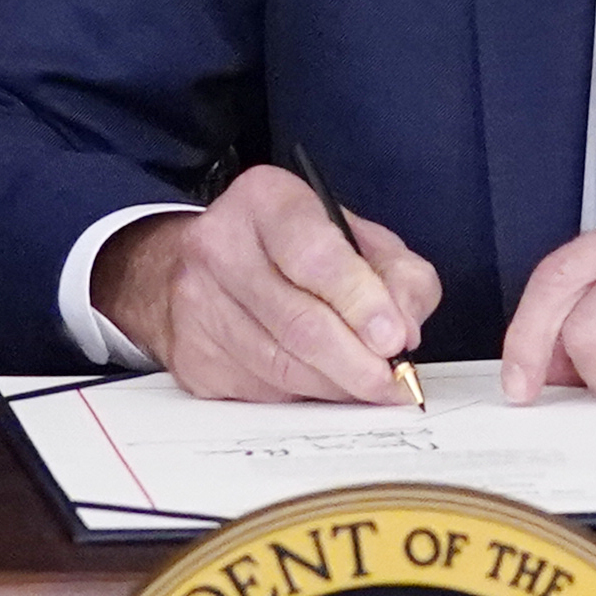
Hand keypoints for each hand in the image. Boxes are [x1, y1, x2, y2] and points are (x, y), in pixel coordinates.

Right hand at [96, 170, 441, 402]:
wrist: (200, 265)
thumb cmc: (290, 249)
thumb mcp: (353, 237)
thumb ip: (396, 273)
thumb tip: (404, 330)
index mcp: (265, 200)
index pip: (316, 256)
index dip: (361, 303)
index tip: (395, 339)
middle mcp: (219, 246)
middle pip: (299, 323)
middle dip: (357, 364)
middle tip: (393, 382)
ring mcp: (197, 304)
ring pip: (281, 368)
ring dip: (335, 387)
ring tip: (366, 385)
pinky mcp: (191, 355)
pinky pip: (260, 392)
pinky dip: (302, 395)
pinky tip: (318, 381)